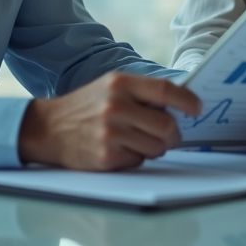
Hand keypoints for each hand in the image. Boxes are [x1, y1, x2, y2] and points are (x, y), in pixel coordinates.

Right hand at [17, 73, 200, 169]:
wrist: (48, 128)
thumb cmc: (85, 107)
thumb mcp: (110, 87)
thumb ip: (141, 92)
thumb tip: (180, 104)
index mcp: (119, 84)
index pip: (164, 91)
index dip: (187, 101)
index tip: (197, 109)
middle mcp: (115, 106)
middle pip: (166, 125)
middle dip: (173, 134)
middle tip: (170, 135)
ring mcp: (110, 133)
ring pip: (157, 147)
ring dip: (154, 147)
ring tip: (136, 140)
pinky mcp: (106, 157)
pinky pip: (139, 161)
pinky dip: (135, 158)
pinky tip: (119, 149)